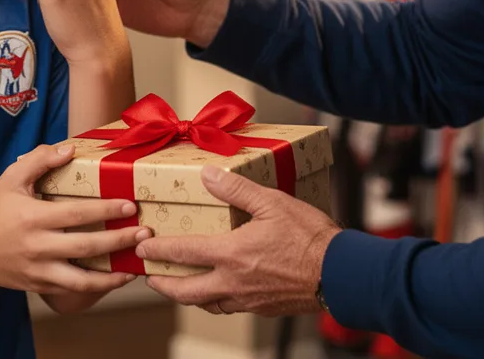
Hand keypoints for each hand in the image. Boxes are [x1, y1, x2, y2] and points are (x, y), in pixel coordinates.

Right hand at [0, 144, 150, 294]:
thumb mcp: (11, 178)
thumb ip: (40, 159)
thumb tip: (69, 148)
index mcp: (33, 217)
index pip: (77, 213)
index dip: (106, 210)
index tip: (130, 206)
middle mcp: (38, 246)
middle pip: (86, 246)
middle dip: (119, 241)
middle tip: (144, 234)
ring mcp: (39, 270)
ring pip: (82, 280)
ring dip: (112, 276)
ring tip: (135, 268)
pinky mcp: (38, 286)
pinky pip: (72, 290)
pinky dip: (95, 288)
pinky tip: (113, 279)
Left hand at [134, 164, 339, 316]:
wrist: (341, 274)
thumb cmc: (310, 237)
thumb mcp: (272, 202)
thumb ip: (237, 190)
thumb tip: (208, 175)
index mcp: (232, 255)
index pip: (184, 253)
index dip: (159, 249)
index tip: (142, 246)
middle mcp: (234, 283)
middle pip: (187, 291)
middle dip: (164, 285)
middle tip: (149, 277)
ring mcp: (248, 300)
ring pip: (207, 304)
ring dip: (188, 295)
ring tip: (180, 286)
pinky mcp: (264, 308)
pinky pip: (230, 307)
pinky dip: (215, 300)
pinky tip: (219, 292)